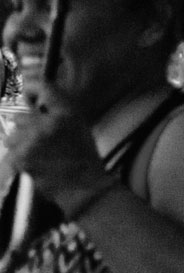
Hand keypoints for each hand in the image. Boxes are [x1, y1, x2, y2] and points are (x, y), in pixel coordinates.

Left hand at [3, 94, 114, 211]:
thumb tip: (31, 101)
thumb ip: (58, 111)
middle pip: (20, 116)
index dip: (32, 87)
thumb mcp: (78, 126)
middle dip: (24, 128)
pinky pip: (10, 152)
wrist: (84, 186)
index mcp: (67, 113)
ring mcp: (33, 139)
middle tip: (37, 141)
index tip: (28, 91)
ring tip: (34, 154)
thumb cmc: (82, 157)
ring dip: (18, 144)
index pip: (45, 88)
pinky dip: (17, 159)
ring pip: (11, 135)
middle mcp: (49, 122)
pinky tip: (32, 164)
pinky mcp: (22, 156)